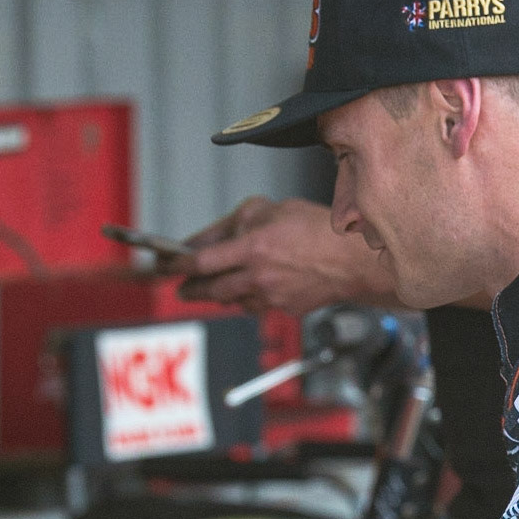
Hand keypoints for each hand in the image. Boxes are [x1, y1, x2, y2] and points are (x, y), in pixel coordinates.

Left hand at [166, 196, 395, 314]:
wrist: (356, 262)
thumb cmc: (321, 231)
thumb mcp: (275, 209)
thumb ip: (242, 220)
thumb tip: (219, 233)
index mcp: (253, 249)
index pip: (200, 262)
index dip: (175, 266)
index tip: (162, 266)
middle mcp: (259, 277)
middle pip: (210, 291)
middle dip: (189, 290)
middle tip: (179, 287)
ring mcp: (272, 297)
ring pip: (232, 301)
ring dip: (218, 295)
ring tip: (211, 289)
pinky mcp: (285, 309)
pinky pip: (257, 306)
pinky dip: (248, 299)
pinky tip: (250, 290)